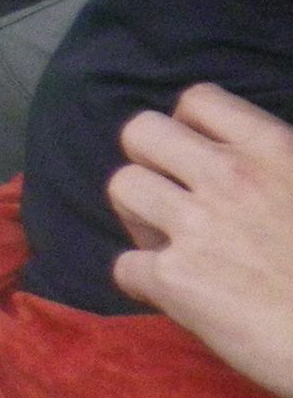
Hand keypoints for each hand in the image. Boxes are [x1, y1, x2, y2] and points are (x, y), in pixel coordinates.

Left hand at [111, 84, 292, 397]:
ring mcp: (197, 225)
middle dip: (150, 163)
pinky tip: (175, 298)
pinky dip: (143, 283)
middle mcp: (228, 176)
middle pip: (140, 133)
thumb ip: (283, 171)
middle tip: (175, 201)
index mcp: (273, 150)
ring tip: (169, 245)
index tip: (202, 159)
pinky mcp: (176, 281)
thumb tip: (257, 171)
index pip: (199, 100)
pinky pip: (124, 266)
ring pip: (121, 187)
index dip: (191, 128)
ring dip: (139, 216)